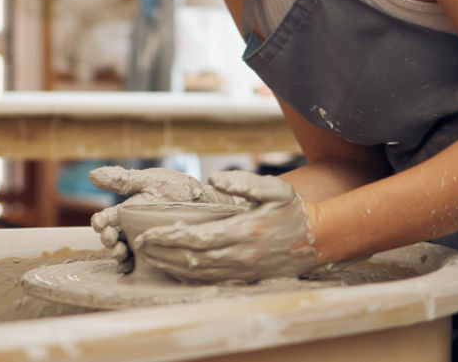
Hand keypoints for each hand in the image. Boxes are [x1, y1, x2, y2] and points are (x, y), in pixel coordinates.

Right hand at [89, 166, 245, 272]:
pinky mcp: (157, 255)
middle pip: (112, 239)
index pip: (107, 219)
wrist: (207, 203)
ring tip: (121, 252)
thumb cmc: (178, 189)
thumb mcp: (150, 180)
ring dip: (118, 254)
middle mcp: (132, 230)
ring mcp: (144, 244)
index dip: (100, 221)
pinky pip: (141, 266)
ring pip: (124, 253)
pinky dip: (133, 268)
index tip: (99, 222)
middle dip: (108, 240)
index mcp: (126, 211)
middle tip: (109, 238)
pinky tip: (132, 267)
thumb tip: (92, 174)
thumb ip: (123, 179)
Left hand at [132, 170, 331, 282]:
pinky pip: (210, 279)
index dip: (169, 237)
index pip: (197, 237)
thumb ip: (243, 181)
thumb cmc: (293, 210)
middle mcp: (240, 254)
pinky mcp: (244, 277)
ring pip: (198, 272)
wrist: (318, 239)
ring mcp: (242, 269)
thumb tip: (213, 178)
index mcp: (244, 231)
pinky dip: (188, 276)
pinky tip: (173, 269)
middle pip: (191, 258)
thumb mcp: (275, 188)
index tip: (147, 234)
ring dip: (171, 265)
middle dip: (162, 252)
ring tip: (150, 256)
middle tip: (139, 245)